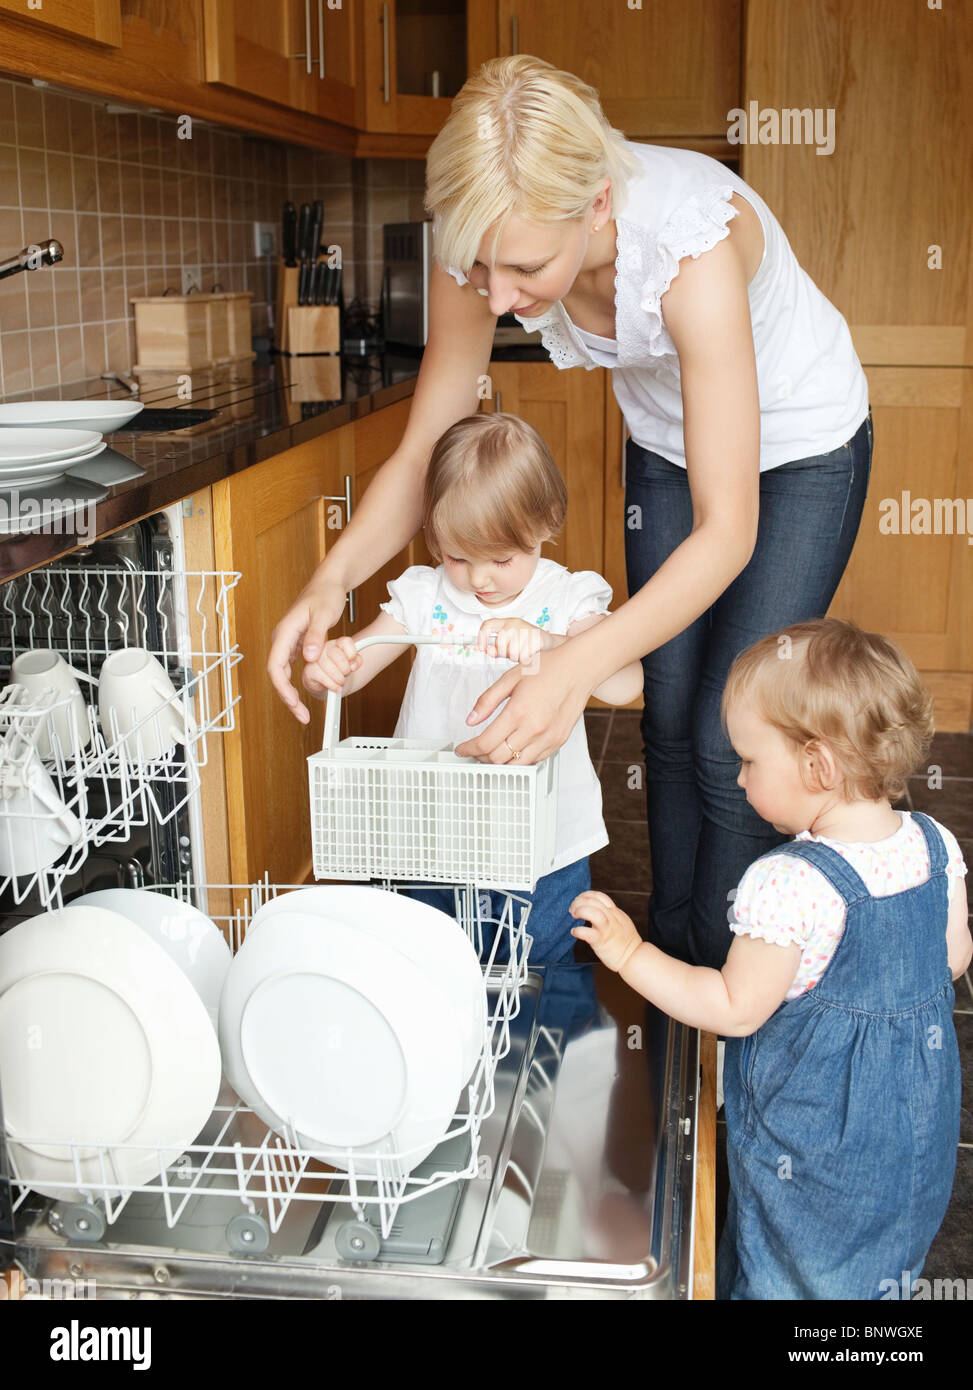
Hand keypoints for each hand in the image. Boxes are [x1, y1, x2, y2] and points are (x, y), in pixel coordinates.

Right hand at [267, 578, 347, 723]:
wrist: (328, 584)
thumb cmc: (324, 594)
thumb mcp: (323, 614)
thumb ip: (317, 635)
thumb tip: (308, 657)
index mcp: (284, 632)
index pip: (275, 666)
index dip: (283, 688)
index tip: (293, 702)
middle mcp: (283, 639)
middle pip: (278, 675)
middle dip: (288, 697)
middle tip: (301, 715)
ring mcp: (288, 643)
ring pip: (284, 674)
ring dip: (293, 693)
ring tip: (303, 711)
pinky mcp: (297, 645)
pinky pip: (293, 669)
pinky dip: (299, 683)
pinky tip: (308, 693)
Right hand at [305, 636, 362, 694]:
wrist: (328, 684)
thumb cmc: (340, 671)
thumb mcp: (352, 665)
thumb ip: (357, 661)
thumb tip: (353, 665)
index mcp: (336, 643)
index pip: (346, 642)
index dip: (352, 655)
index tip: (352, 664)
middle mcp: (324, 647)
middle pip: (339, 657)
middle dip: (346, 669)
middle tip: (345, 674)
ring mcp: (314, 658)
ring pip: (330, 667)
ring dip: (339, 679)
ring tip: (341, 682)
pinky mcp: (309, 670)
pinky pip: (322, 677)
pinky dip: (332, 685)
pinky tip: (336, 687)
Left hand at [454, 641, 590, 764]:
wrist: (579, 668)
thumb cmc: (549, 668)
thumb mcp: (510, 678)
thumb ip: (487, 701)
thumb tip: (472, 719)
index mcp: (518, 712)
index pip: (485, 742)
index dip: (469, 749)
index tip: (462, 748)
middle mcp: (534, 729)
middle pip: (498, 758)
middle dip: (481, 757)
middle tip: (474, 750)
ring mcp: (548, 738)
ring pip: (516, 765)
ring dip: (500, 762)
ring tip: (492, 753)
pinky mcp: (558, 742)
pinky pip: (534, 761)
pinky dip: (520, 760)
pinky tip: (513, 750)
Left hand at [476, 617, 546, 667]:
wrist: (549, 643)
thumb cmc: (527, 643)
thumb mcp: (509, 642)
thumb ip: (496, 647)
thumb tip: (483, 650)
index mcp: (507, 622)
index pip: (488, 625)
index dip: (481, 637)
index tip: (481, 647)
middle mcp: (515, 624)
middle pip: (500, 641)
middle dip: (503, 652)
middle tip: (511, 653)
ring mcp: (525, 630)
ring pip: (511, 651)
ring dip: (515, 657)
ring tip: (522, 652)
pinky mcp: (535, 639)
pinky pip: (523, 656)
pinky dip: (525, 659)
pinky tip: (529, 654)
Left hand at [569, 891, 642, 972]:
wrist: (633, 957)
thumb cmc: (625, 942)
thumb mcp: (620, 921)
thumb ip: (609, 914)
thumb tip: (595, 909)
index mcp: (615, 912)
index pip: (599, 896)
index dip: (586, 895)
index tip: (579, 901)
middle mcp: (611, 918)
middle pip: (593, 901)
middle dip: (579, 902)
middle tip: (572, 910)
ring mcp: (607, 929)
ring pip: (593, 912)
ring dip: (580, 910)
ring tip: (574, 915)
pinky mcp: (601, 941)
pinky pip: (587, 933)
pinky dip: (578, 931)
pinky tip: (574, 932)